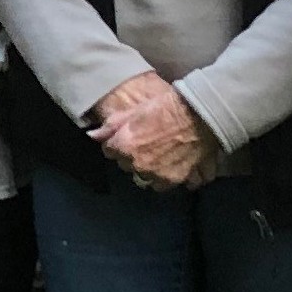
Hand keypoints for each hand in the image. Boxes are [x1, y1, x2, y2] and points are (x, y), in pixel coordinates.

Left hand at [87, 71, 215, 189]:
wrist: (199, 115)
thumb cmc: (165, 107)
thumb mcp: (134, 110)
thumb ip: (111, 126)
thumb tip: (93, 135)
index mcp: (123, 147)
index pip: (110, 151)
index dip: (119, 142)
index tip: (131, 135)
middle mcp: (137, 165)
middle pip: (127, 166)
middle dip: (133, 157)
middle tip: (148, 142)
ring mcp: (156, 175)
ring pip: (145, 178)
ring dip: (149, 170)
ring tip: (160, 155)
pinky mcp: (175, 180)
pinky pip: (165, 184)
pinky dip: (168, 176)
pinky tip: (174, 164)